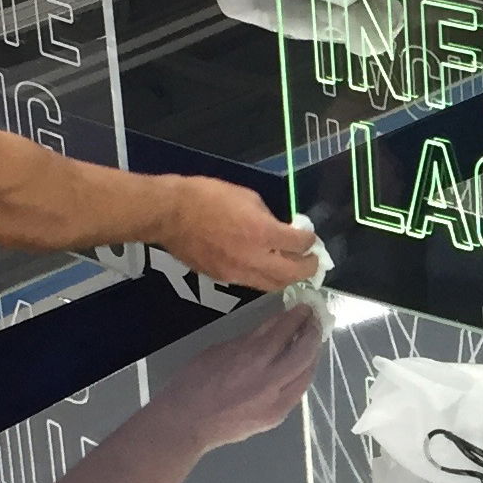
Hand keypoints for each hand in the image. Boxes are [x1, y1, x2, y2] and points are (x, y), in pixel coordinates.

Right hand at [151, 176, 321, 291]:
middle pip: (291, 275)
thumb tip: (278, 228)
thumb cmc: (208, 196)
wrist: (170, 214)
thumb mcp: (247, 196)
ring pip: (272, 286)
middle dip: (307, 269)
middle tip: (312, 262)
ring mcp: (237, 273)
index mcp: (262, 233)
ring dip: (286, 278)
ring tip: (292, 268)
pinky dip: (263, 277)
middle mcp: (254, 258)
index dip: (309, 241)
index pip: (299, 244)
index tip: (309, 237)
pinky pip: (251, 283)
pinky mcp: (222, 279)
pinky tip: (264, 266)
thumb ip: (267, 216)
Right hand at [157, 306, 322, 447]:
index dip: (297, 315)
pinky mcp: (277, 416)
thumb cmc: (194, 381)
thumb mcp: (219, 349)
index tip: (304, 306)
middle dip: (313, 331)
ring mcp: (277, 400)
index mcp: (252, 356)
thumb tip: (272, 326)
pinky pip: (297, 391)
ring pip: (307, 372)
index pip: (284, 329)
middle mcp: (271, 377)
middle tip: (314, 320)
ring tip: (311, 342)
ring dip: (312, 354)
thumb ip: (250, 338)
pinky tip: (300, 368)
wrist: (186, 423)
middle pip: (305, 350)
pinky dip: (302, 375)